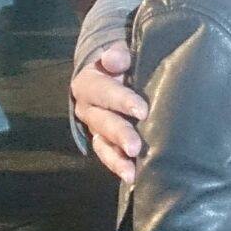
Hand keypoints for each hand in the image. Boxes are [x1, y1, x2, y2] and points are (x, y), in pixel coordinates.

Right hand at [71, 41, 146, 182]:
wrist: (112, 70)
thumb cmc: (122, 61)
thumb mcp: (120, 53)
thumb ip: (118, 55)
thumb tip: (115, 61)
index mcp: (90, 83)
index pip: (104, 92)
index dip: (122, 100)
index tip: (142, 110)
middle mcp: (88, 107)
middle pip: (102, 122)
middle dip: (120, 135)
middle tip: (135, 147)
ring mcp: (95, 126)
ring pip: (102, 143)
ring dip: (117, 158)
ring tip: (131, 172)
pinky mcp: (104, 140)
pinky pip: (107, 154)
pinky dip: (118, 166)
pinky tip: (132, 177)